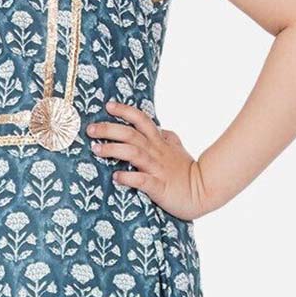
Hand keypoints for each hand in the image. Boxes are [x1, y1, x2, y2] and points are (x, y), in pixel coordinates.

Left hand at [86, 100, 209, 220]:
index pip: (141, 120)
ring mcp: (157, 169)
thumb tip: (161, 129)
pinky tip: (116, 177)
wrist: (204, 191)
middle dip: (109, 129)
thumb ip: (167, 138)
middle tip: (91, 129)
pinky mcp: (159, 187)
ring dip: (114, 150)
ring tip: (97, 149)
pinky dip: (129, 177)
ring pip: (134, 153)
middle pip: (131, 134)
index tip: (108, 106)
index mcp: (159, 142)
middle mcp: (156, 152)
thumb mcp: (177, 150)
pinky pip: (142, 181)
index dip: (125, 111)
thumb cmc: (187, 172)